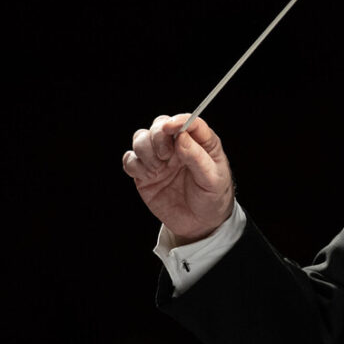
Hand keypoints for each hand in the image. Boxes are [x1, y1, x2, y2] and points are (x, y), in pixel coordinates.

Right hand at [123, 114, 233, 244]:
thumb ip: (198, 158)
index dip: (178, 120)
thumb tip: (182, 137)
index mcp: (200, 142)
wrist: (200, 223)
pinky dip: (134, 164)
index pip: (189, 122)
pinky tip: (148, 176)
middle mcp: (178, 146)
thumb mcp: (213, 179)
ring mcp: (160, 158)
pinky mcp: (144, 173)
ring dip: (145, 150)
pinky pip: (130, 160)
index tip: (171, 127)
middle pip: (159, 125)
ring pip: (140, 138)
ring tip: (158, 168)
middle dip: (157, 136)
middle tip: (165, 156)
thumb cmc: (212, 197)